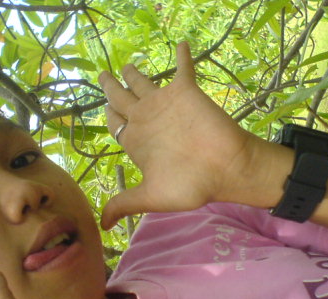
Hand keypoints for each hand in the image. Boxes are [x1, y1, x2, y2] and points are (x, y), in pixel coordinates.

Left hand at [98, 42, 267, 229]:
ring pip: (143, 80)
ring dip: (133, 71)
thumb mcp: (151, 197)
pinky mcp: (185, 91)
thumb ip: (125, 203)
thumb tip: (104, 226)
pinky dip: (182, 56)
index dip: (107, 114)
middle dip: (110, 87)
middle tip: (103, 76)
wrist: (225, 168)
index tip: (101, 105)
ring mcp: (165, 103)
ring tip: (126, 64)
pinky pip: (182, 67)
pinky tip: (181, 44)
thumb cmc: (189, 184)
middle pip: (122, 98)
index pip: (115, 122)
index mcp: (137, 141)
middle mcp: (147, 119)